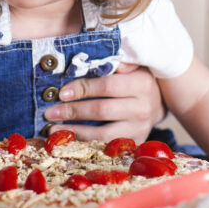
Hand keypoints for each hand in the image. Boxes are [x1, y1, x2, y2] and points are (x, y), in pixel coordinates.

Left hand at [45, 64, 165, 141]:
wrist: (158, 103)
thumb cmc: (136, 81)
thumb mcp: (132, 66)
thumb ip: (115, 62)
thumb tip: (93, 60)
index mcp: (141, 84)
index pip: (107, 86)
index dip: (82, 89)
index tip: (61, 92)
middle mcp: (142, 108)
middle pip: (101, 110)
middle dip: (72, 111)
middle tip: (50, 112)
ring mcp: (140, 129)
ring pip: (103, 135)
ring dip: (75, 132)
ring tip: (53, 129)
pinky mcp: (135, 144)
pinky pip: (106, 147)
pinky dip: (85, 144)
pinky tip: (68, 140)